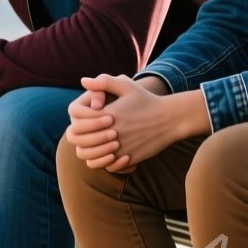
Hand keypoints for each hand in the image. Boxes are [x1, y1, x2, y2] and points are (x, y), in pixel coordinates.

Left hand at [67, 75, 204, 171]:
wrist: (169, 119)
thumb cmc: (147, 101)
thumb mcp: (127, 86)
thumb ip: (104, 82)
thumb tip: (83, 81)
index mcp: (107, 115)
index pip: (77, 122)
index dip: (79, 120)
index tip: (89, 117)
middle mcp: (111, 133)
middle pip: (80, 141)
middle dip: (82, 136)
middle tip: (89, 132)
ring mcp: (120, 148)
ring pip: (90, 157)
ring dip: (90, 151)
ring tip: (96, 144)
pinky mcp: (128, 158)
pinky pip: (107, 166)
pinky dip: (105, 162)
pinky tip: (110, 153)